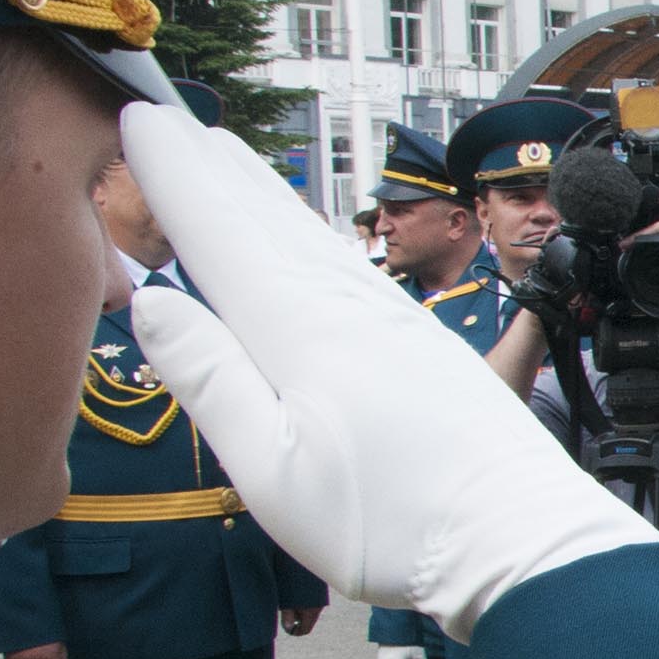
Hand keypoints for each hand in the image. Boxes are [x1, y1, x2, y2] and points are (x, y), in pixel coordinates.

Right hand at [123, 104, 656, 641]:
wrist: (519, 540)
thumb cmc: (391, 524)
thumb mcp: (270, 469)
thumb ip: (208, 379)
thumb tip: (151, 301)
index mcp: (299, 330)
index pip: (219, 232)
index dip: (174, 174)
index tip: (139, 118)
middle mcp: (349, 309)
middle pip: (267, 221)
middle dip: (214, 169)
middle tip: (173, 118)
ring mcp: (395, 323)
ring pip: (312, 239)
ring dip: (264, 195)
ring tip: (230, 159)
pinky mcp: (425, 347)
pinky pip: (351, 270)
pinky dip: (314, 238)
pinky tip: (310, 244)